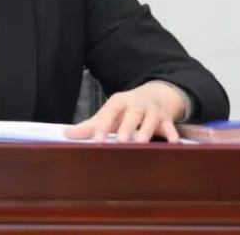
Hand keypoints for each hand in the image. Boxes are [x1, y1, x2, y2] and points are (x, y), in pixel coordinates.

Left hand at [65, 81, 184, 142]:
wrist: (155, 96)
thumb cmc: (126, 110)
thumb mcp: (109, 114)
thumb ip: (89, 126)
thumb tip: (66, 134)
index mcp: (118, 102)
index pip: (110, 113)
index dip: (104, 126)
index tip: (98, 141)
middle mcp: (136, 105)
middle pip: (132, 115)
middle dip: (127, 127)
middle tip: (121, 141)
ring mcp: (152, 111)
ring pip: (151, 120)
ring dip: (146, 130)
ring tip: (141, 143)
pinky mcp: (166, 119)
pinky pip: (170, 126)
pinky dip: (172, 133)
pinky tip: (173, 143)